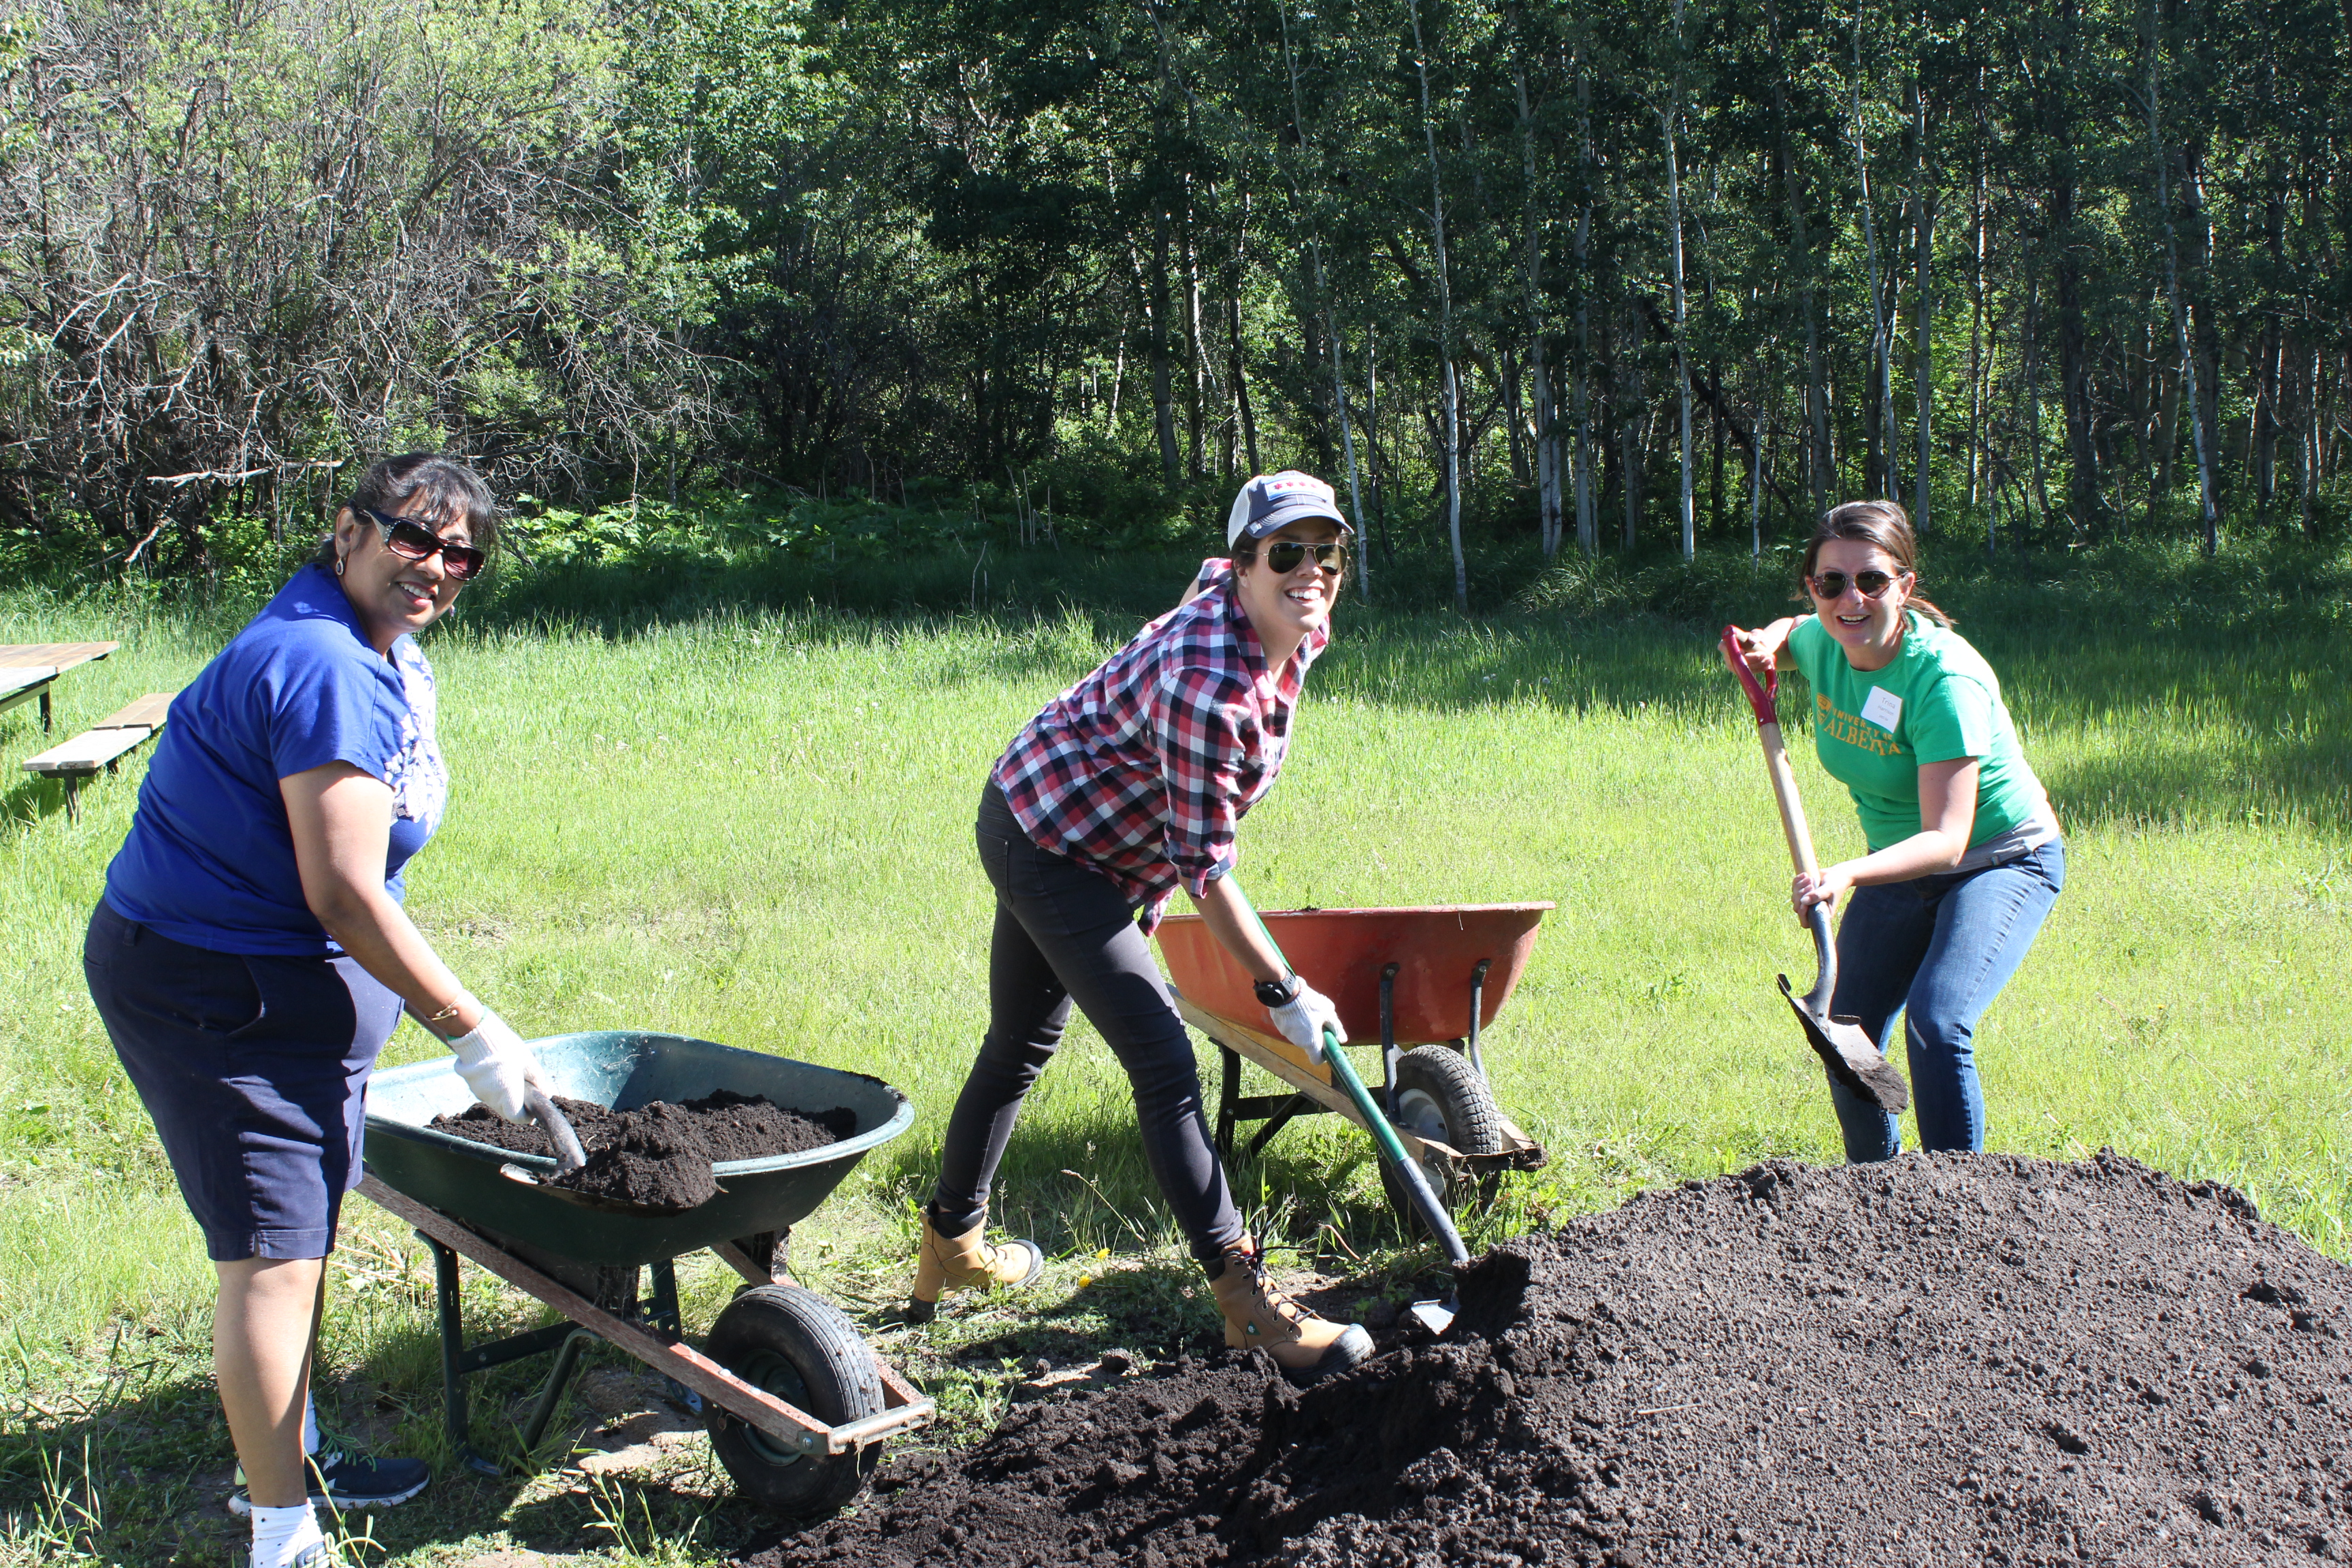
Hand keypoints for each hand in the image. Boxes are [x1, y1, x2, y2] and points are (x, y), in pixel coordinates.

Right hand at [446, 1004, 541, 1120]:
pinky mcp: (471, 1085)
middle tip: (523, 1089)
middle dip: (516, 1104)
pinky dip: (493, 1087)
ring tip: (509, 1076)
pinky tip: (497, 1072)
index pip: (517, 1118)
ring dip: (504, 1095)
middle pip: (506, 1111)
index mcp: (508, 1095)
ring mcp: (479, 1092)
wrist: (478, 1036)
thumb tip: (545, 1094)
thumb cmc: (507, 1049)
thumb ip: (538, 1082)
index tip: (531, 1106)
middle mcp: (492, 1098)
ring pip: (495, 1101)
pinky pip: (485, 1092)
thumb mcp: (529, 1063)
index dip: (526, 1115)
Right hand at [1268, 980, 1346, 1061]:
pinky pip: (1291, 1027)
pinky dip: (1296, 1021)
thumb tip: (1342, 1040)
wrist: (1287, 994)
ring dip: (1306, 1027)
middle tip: (1320, 1021)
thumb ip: (1336, 1029)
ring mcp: (1287, 1035)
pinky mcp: (1280, 1026)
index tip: (1326, 1043)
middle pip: (1309, 1045)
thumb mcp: (1329, 1015)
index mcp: (1311, 1043)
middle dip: (1316, 1036)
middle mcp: (1298, 1043)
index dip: (1323, 1055)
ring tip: (1308, 1011)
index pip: (1317, 1060)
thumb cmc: (1311, 1005)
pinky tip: (1298, 1008)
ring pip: (1300, 1035)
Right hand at [1728, 624, 1778, 677]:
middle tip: (1764, 655)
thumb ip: (1755, 634)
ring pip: (1743, 667)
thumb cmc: (1755, 638)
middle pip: (1736, 659)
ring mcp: (1732, 666)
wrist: (1759, 648)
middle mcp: (1726, 656)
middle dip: (1751, 659)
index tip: (1743, 652)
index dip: (1732, 650)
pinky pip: (1748, 673)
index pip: (1725, 648)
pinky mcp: (1739, 672)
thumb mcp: (1757, 634)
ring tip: (1770, 659)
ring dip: (1758, 664)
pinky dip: (1759, 669)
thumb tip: (1753, 640)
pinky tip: (1768, 665)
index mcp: (1725, 643)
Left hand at [1791, 865, 1853, 919]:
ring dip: (1800, 887)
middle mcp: (1812, 909)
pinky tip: (1805, 875)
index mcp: (1820, 913)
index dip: (1802, 913)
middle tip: (1811, 885)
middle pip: (1797, 908)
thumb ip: (1817, 896)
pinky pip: (1794, 888)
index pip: (1805, 922)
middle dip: (1801, 895)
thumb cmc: (1836, 884)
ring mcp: (1806, 901)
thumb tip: (1803, 901)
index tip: (1805, 902)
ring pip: (1794, 898)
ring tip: (1810, 878)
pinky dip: (1797, 880)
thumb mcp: (1828, 890)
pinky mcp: (1802, 891)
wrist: (1837, 875)